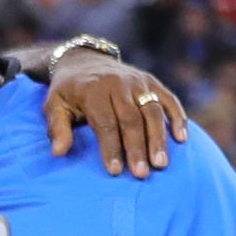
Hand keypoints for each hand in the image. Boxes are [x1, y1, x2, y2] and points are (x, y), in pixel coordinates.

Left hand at [47, 55, 187, 176]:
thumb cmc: (68, 92)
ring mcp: (138, 81)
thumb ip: (57, 128)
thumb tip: (58, 152)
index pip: (106, 122)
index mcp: (94, 90)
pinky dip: (178, 117)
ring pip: (152, 111)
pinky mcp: (152, 82)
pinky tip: (182, 139)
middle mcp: (119, 83)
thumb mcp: (54, 106)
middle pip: (132, 119)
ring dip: (158, 138)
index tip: (114, 171)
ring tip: (161, 164)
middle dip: (137, 148)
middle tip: (141, 174)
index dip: (111, 147)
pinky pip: (169, 99)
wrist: (85, 61)